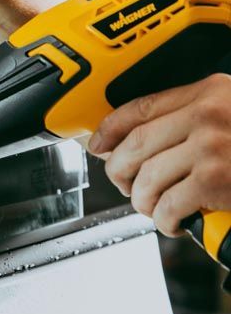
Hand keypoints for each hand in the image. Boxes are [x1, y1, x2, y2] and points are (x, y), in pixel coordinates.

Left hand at [88, 74, 230, 236]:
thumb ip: (196, 116)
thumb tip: (143, 140)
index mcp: (209, 91)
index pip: (140, 107)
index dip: (109, 130)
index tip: (97, 146)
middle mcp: (207, 113)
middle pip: (135, 145)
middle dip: (119, 172)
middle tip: (125, 186)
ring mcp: (212, 146)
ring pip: (147, 177)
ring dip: (142, 200)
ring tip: (152, 208)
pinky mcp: (216, 179)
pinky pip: (168, 203)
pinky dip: (163, 219)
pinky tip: (171, 221)